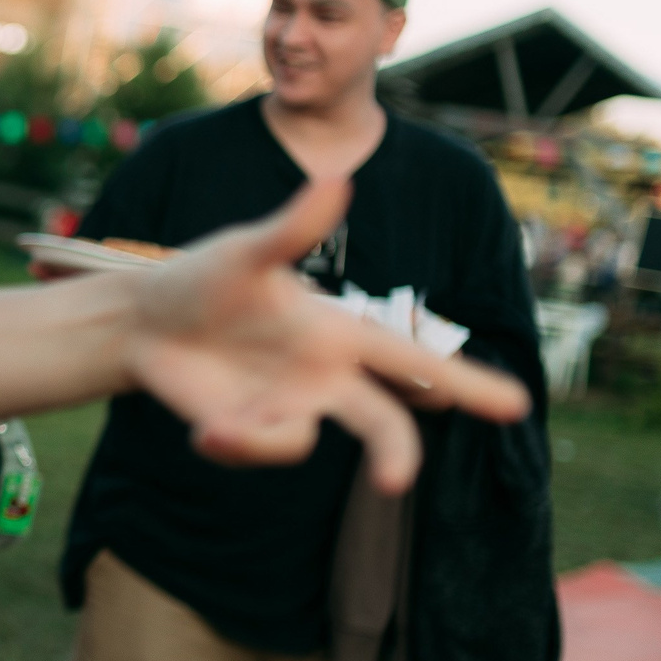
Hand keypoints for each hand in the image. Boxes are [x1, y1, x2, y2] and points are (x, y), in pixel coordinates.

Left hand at [124, 180, 530, 492]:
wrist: (142, 324)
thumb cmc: (201, 278)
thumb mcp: (244, 252)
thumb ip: (293, 227)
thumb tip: (338, 179)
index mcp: (337, 332)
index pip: (411, 358)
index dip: (466, 382)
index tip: (518, 405)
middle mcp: (324, 377)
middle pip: (384, 422)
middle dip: (396, 453)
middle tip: (394, 481)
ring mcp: (289, 408)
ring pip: (303, 443)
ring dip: (262, 440)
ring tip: (215, 428)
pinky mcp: (252, 436)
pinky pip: (260, 453)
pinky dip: (231, 445)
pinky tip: (204, 431)